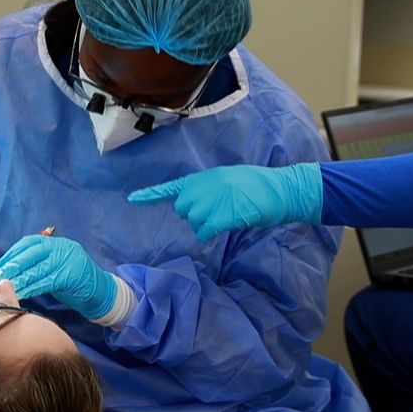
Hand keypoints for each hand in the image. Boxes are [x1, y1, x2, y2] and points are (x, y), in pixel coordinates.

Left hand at [0, 236, 114, 319]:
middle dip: (11, 266)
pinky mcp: (70, 276)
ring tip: (5, 287)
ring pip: (36, 269)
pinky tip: (21, 293)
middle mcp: (61, 247)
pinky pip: (45, 282)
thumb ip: (37, 264)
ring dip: (18, 280)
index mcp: (55, 243)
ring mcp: (67, 260)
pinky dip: (31, 288)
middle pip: (30, 254)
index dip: (10, 255)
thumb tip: (9, 270)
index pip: (28, 243)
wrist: (101, 292)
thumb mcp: (55, 265)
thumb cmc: (74, 280)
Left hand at [127, 163, 322, 242]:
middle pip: (183, 209)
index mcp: (205, 177)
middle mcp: (204, 186)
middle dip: (194, 215)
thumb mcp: (229, 180)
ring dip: (205, 226)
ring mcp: (212, 200)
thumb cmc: (258, 186)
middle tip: (216, 212)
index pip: (172, 187)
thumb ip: (209, 189)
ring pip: (193, 222)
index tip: (132, 200)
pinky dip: (209, 234)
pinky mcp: (222, 215)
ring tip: (226, 216)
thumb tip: (198, 204)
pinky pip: (204, 232)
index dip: (151, 195)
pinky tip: (223, 227)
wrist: (280, 190)